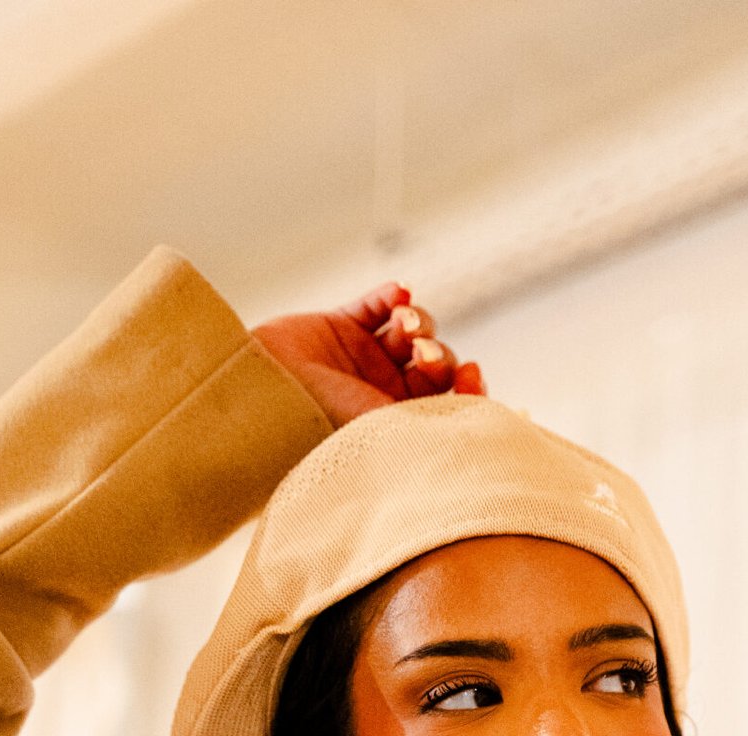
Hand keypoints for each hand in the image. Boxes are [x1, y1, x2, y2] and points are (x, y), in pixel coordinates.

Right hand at [252, 286, 486, 427]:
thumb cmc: (325, 427)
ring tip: (404, 324)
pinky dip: (390, 296)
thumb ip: (436, 419)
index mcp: (399, 428)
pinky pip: (375, 304)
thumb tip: (485, 413)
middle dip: (436, 355)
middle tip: (421, 357)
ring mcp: (361, 361)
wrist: (263, 399)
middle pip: (436, 363)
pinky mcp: (337, 330)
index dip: (469, 387)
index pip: (450, 404)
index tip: (473, 374)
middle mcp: (383, 396)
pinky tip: (398, 293)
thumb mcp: (392, 431)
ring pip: (412, 330)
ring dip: (417, 323)